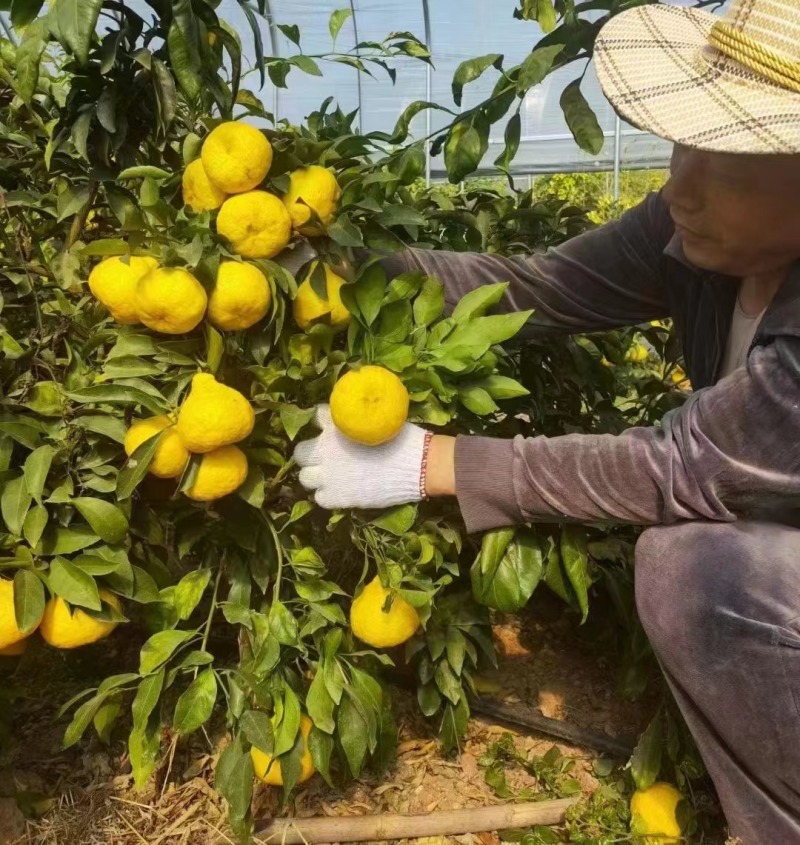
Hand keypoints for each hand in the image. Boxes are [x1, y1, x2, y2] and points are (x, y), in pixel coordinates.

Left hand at [294, 405, 426, 509]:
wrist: (419, 466)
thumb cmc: (404, 440)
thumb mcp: (378, 421)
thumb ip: (358, 423)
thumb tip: (356, 423)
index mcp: (336, 427)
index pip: (315, 418)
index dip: (322, 425)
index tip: (330, 430)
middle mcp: (325, 450)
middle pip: (301, 452)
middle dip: (311, 455)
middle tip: (326, 459)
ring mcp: (329, 475)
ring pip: (305, 478)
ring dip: (316, 477)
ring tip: (332, 478)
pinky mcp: (337, 497)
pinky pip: (319, 498)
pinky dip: (328, 496)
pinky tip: (342, 493)